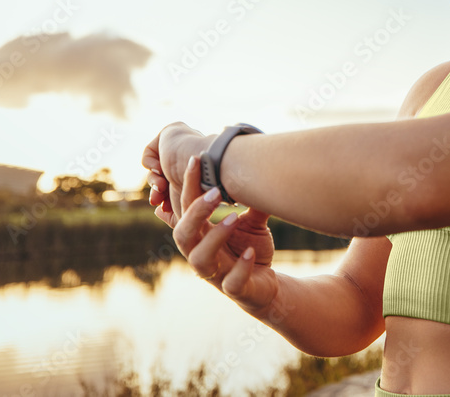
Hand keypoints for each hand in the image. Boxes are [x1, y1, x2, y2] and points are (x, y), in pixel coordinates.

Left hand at [142, 122, 213, 221]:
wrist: (209, 172)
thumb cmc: (205, 193)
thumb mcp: (189, 209)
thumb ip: (175, 216)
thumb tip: (158, 211)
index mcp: (197, 172)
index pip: (174, 184)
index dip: (166, 196)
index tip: (164, 208)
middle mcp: (190, 157)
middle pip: (164, 175)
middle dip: (158, 191)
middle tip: (156, 202)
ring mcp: (181, 144)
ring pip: (156, 166)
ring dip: (154, 181)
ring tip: (161, 188)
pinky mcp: (170, 133)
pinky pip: (150, 153)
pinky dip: (151, 165)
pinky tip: (161, 170)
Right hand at [169, 156, 279, 316]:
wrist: (266, 286)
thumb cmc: (249, 250)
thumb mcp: (250, 222)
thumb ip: (247, 199)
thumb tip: (249, 165)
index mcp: (200, 236)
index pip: (185, 209)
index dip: (187, 186)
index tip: (196, 159)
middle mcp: (202, 255)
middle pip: (183, 234)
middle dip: (195, 212)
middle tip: (215, 192)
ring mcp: (217, 274)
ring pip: (200, 259)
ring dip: (214, 237)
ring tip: (233, 217)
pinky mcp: (237, 291)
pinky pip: (232, 283)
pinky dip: (240, 267)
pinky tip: (249, 252)